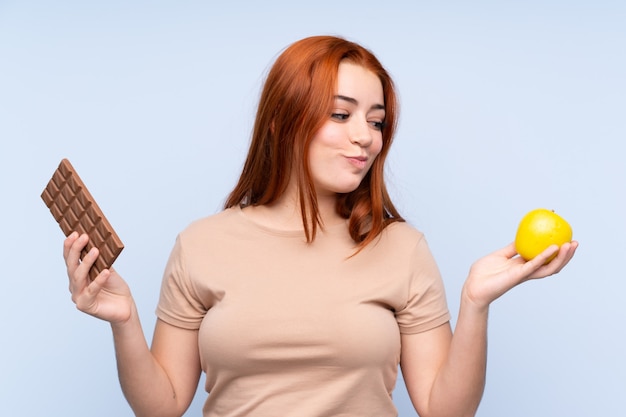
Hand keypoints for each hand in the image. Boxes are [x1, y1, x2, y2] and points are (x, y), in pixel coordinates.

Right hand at [63, 232, 133, 323]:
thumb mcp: (108, 269)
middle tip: (83, 236)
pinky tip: (105, 272)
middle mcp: (75, 285)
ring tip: (95, 250)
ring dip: (86, 262)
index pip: (70, 259)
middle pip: (71, 266)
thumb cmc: (116, 288)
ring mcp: (78, 296)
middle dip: (76, 250)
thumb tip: (97, 242)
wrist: (125, 307)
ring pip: (78, 277)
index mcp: (78, 276)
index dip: (70, 246)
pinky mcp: (85, 305)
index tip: (75, 233)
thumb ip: (101, 260)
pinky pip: (91, 291)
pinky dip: (98, 280)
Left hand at [462, 240, 577, 309]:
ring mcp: (524, 274)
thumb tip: (522, 235)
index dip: (556, 250)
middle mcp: (527, 271)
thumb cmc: (483, 273)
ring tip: (571, 245)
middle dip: (567, 256)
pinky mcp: (518, 275)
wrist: (473, 286)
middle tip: (575, 243)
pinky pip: (534, 265)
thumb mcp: (500, 255)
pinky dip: (545, 256)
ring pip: (549, 267)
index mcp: (523, 266)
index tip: (564, 236)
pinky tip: (554, 247)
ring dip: (562, 257)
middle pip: (553, 265)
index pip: (545, 258)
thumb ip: (512, 248)